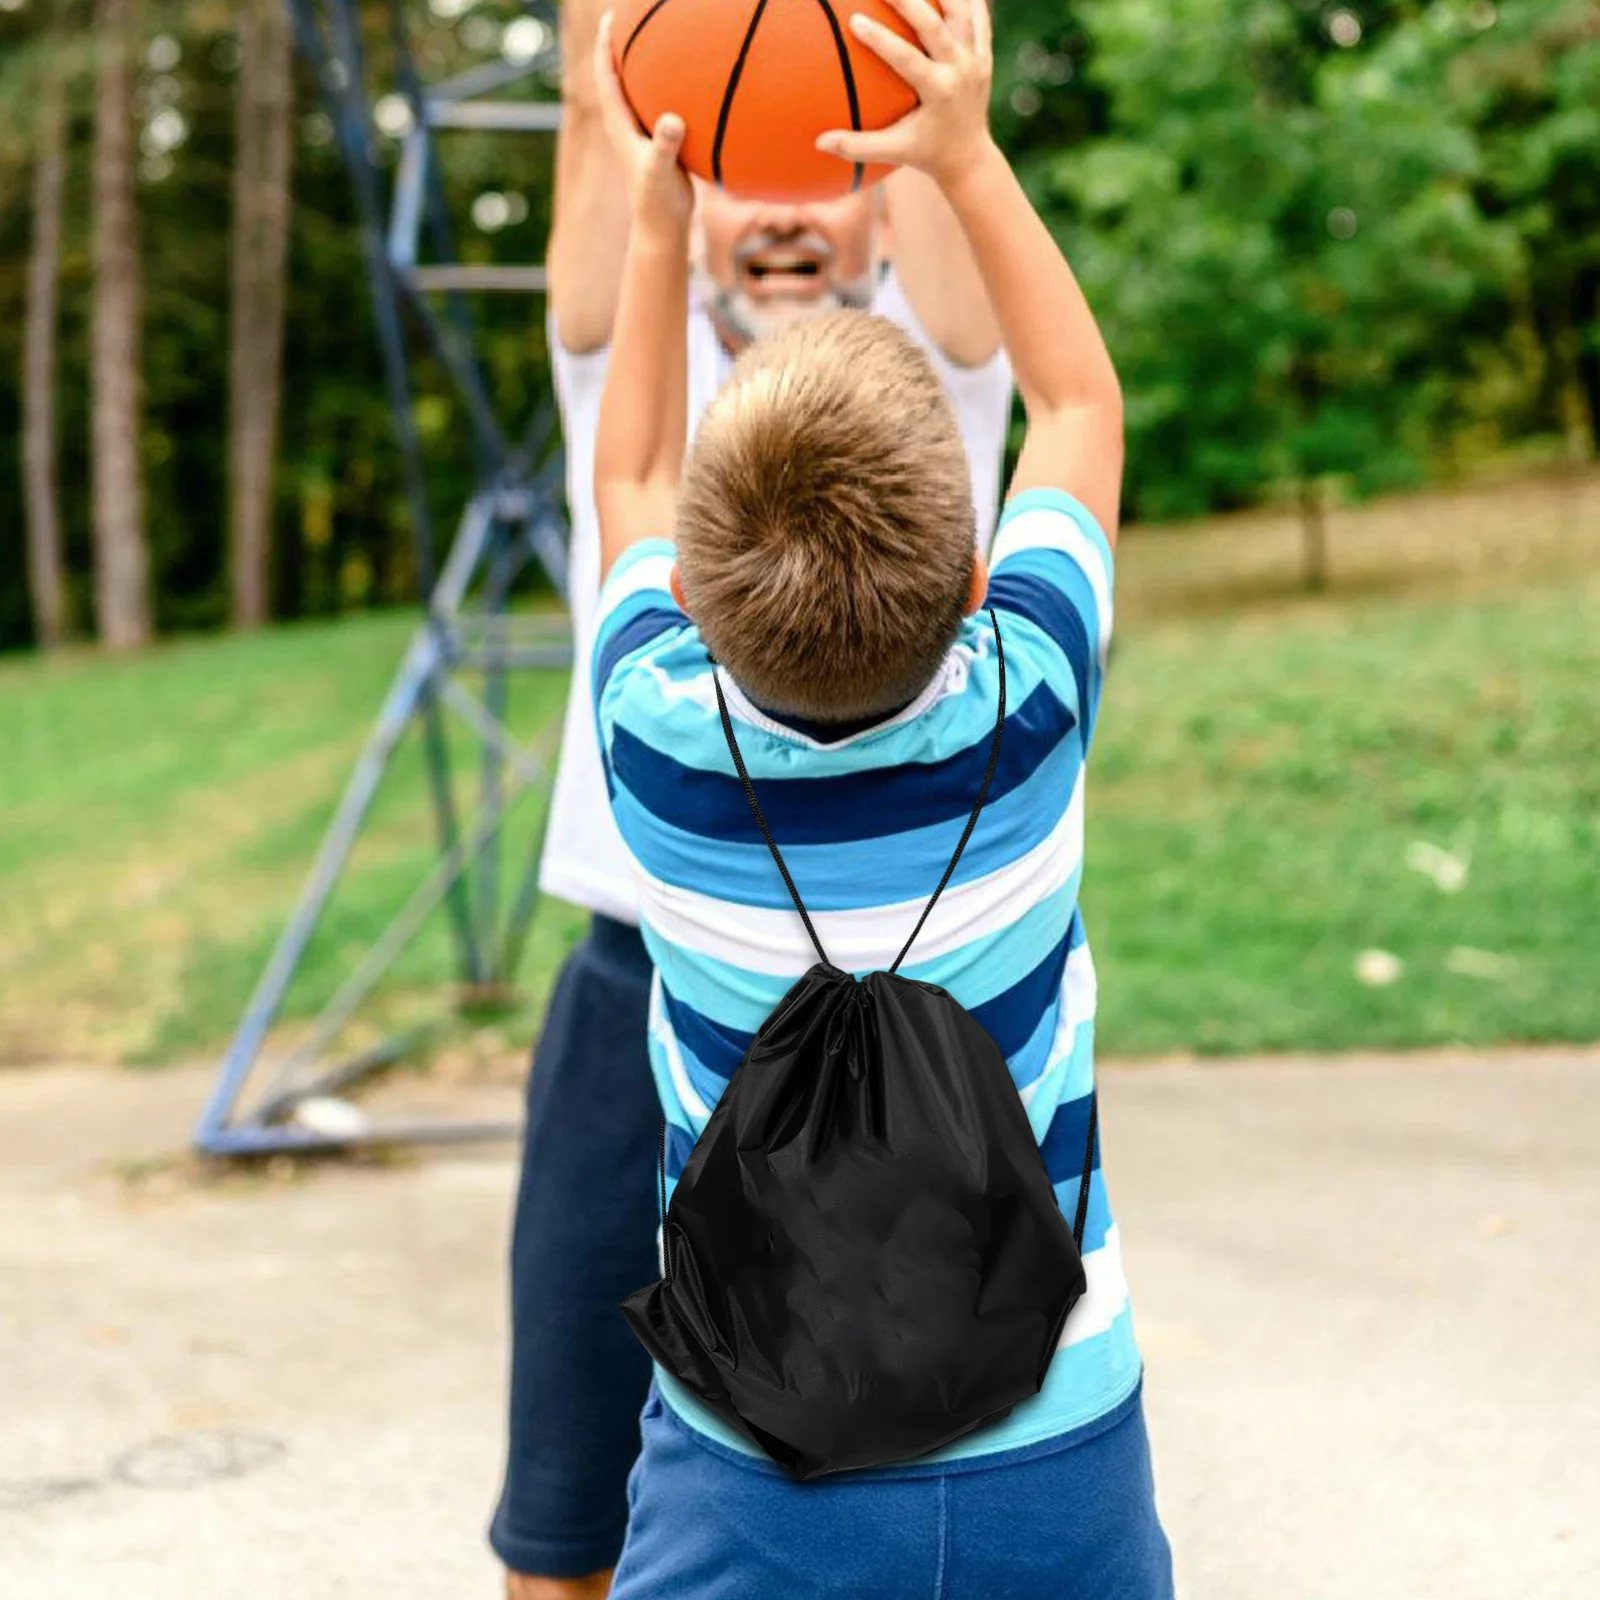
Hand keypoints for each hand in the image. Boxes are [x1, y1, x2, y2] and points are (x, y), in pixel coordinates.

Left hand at [594, 12, 692, 240]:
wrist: (662, 229)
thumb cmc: (659, 203)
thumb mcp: (662, 173)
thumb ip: (665, 145)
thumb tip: (672, 120)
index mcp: (620, 127)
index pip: (606, 78)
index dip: (605, 47)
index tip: (609, 19)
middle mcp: (626, 126)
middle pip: (616, 77)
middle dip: (618, 46)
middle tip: (627, 17)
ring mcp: (641, 135)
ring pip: (635, 91)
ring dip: (639, 66)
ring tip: (651, 39)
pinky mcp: (657, 143)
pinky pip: (656, 106)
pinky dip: (663, 89)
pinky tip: (681, 80)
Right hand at [815, 0, 996, 192]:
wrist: (970, 158)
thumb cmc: (926, 154)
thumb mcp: (893, 152)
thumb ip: (857, 147)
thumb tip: (819, 142)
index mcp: (939, 92)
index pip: (907, 58)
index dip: (881, 38)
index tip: (854, 20)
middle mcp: (961, 71)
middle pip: (935, 24)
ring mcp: (976, 60)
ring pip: (961, 11)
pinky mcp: (985, 54)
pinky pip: (977, 16)